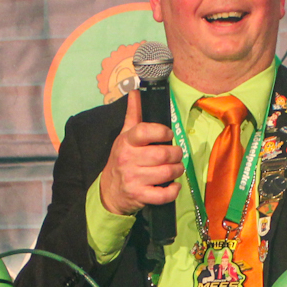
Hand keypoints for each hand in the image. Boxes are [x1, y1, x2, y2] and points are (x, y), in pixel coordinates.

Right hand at [99, 88, 181, 217]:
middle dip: (176, 153)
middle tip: (177, 154)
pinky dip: (173, 190)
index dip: (162, 131)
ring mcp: (134, 179)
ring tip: (177, 167)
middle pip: (162, 154)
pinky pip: (163, 194)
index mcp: (126, 142)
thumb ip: (134, 114)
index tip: (168, 134)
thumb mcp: (124, 136)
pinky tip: (174, 185)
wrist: (109, 191)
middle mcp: (128, 160)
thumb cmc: (122, 159)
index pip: (144, 131)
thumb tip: (136, 91)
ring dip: (178, 170)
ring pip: (166, 173)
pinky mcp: (140, 196)